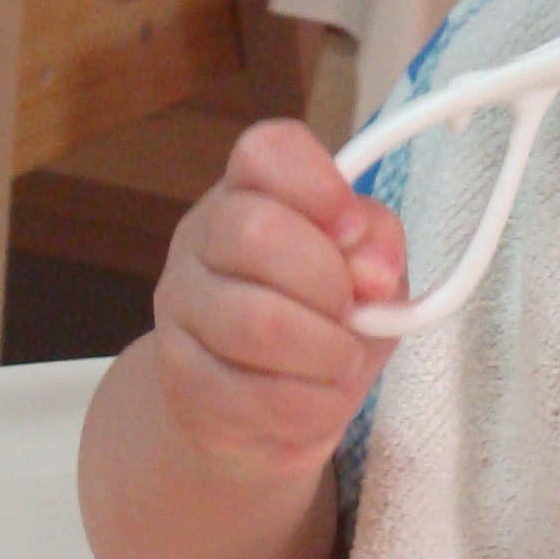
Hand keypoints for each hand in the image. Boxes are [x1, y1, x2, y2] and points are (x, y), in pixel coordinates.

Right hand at [150, 120, 408, 484]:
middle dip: (328, 283)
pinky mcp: (179, 380)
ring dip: (324, 353)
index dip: (316, 183)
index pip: (267, 151)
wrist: (266, 407)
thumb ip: (379, 247)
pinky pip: (251, 395)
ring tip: (342, 362)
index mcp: (252, 190)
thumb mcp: (371, 270)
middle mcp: (202, 236)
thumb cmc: (324, 316)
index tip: (352, 227)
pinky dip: (308, 406)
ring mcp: (181, 308)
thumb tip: (370, 270)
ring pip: (254, 323)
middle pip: (255, 233)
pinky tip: (318, 401)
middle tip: (351, 313)